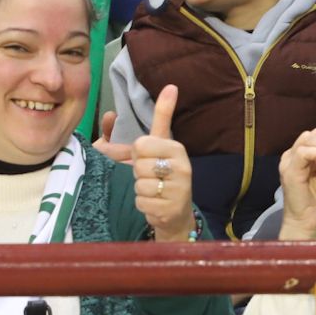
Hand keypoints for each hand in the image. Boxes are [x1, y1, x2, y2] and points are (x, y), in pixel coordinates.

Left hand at [125, 86, 197, 241]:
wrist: (177, 211)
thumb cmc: (161, 174)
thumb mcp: (157, 146)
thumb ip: (154, 119)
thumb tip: (133, 103)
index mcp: (176, 148)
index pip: (141, 145)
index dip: (137, 154)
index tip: (148, 158)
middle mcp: (182, 167)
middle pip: (139, 166)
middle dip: (139, 173)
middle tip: (151, 177)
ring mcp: (179, 189)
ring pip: (140, 185)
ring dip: (141, 190)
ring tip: (153, 191)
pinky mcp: (171, 208)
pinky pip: (142, 202)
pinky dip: (143, 204)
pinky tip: (154, 204)